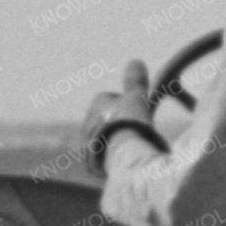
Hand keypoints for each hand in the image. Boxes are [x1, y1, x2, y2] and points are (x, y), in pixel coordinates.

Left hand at [80, 60, 162, 177]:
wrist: (120, 154)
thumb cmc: (130, 122)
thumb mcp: (137, 97)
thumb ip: (136, 81)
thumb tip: (135, 61)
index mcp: (98, 103)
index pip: (112, 99)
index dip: (127, 106)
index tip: (139, 114)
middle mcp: (88, 122)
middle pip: (107, 120)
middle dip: (119, 124)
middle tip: (137, 133)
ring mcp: (87, 143)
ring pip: (103, 140)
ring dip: (115, 142)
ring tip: (132, 149)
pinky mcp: (90, 163)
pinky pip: (102, 158)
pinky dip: (112, 159)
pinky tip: (125, 162)